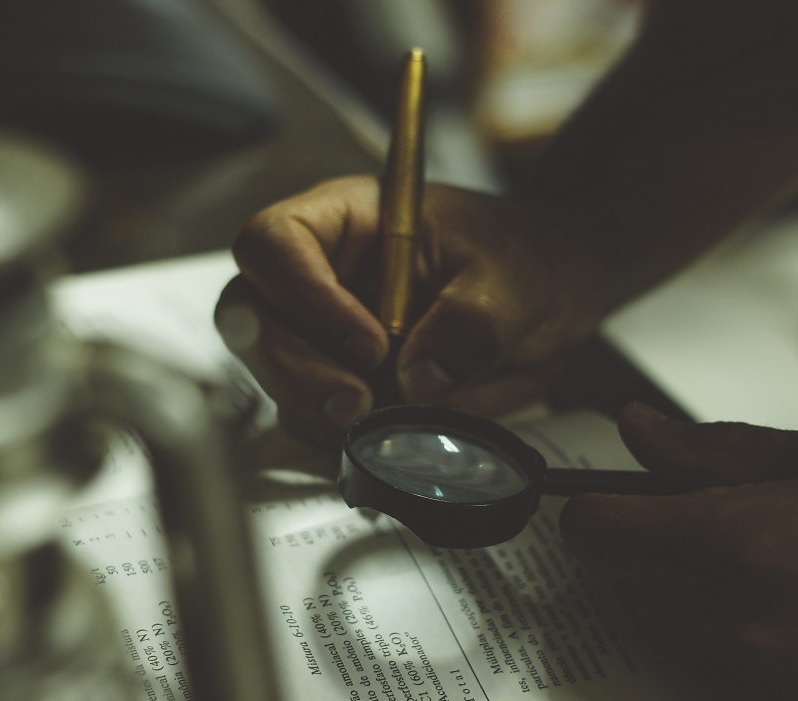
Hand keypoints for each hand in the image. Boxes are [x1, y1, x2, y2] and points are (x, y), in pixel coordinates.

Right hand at [215, 176, 608, 443]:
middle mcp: (321, 271)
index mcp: (350, 219)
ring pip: (268, 368)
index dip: (301, 293)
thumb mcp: (513, 281)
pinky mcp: (337, 377)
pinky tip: (378, 432)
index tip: (369, 343)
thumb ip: (471, 324)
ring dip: (310, 405)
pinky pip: (304, 411)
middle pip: (250, 311)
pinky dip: (330, 432)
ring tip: (376, 418)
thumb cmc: (524, 261)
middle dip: (292, 366)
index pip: (276, 241)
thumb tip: (419, 382)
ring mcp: (321, 328)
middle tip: (356, 402)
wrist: (548, 296)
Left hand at [560, 402, 797, 698]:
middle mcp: (735, 614)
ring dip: (659, 576)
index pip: (600, 528)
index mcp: (742, 542)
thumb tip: (637, 428)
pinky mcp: (768, 695)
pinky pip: (692, 649)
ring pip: (647, 612)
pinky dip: (697, 616)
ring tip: (730, 551)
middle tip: (670, 513)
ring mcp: (753, 667)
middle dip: (624, 537)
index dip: (588, 505)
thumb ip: (710, 449)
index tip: (600, 494)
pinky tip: (752, 592)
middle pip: (613, 572)